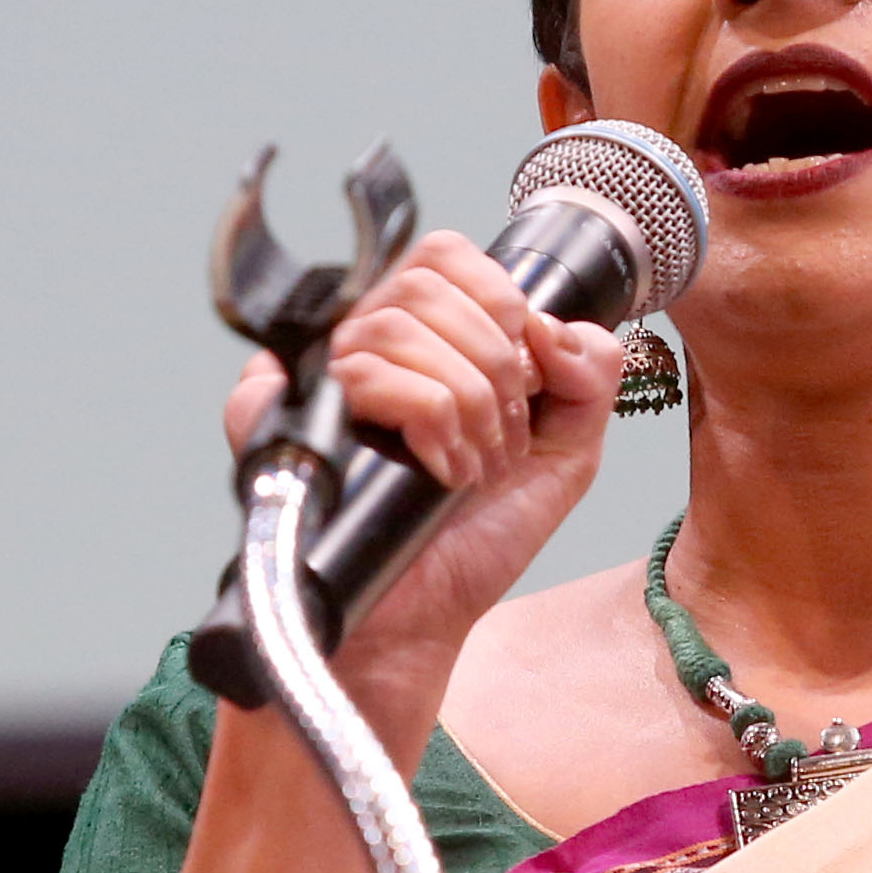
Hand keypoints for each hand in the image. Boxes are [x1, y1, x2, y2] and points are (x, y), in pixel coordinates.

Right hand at [217, 228, 625, 717]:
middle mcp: (358, 342)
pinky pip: (365, 375)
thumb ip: (591, 372)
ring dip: (465, 405)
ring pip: (397, 327)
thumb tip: (556, 325)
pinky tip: (437, 472)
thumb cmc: (476, 537)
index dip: (500, 304)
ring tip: (470, 467)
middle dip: (491, 367)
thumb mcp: (569, 448)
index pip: (446, 254)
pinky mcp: (280, 416)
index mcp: (418, 333)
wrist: (425, 618)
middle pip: (424, 283)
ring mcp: (314, 377)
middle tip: (500, 441)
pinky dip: (429, 422)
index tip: (525, 379)